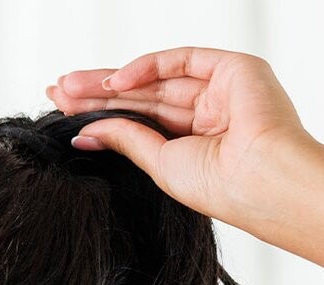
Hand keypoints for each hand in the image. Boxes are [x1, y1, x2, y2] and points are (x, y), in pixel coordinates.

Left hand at [46, 47, 320, 226]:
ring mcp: (223, 89)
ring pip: (156, 79)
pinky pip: (181, 60)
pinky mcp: (235, 69)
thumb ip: (128, 139)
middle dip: (98, 94)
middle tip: (57, 92)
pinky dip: (146, 67)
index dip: (102, 114)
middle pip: (143, 97)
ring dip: (110, 81)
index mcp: (198, 143)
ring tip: (69, 86)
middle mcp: (211, 114)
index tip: (65, 112)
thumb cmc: (223, 187)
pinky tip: (113, 81)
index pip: (141, 120)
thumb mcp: (162, 164)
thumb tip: (86, 131)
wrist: (266, 181)